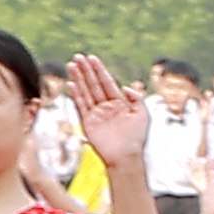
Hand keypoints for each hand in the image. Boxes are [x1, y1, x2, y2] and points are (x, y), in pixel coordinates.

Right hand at [66, 54, 151, 178]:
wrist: (126, 157)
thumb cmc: (136, 137)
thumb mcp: (142, 115)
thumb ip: (137, 99)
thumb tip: (127, 87)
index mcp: (119, 103)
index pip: (107, 82)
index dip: (100, 70)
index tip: (92, 58)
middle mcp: (106, 106)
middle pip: (94, 84)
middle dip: (86, 70)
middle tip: (78, 57)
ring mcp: (96, 113)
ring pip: (86, 92)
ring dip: (78, 78)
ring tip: (71, 65)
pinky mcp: (88, 122)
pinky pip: (80, 105)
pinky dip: (76, 94)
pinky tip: (71, 83)